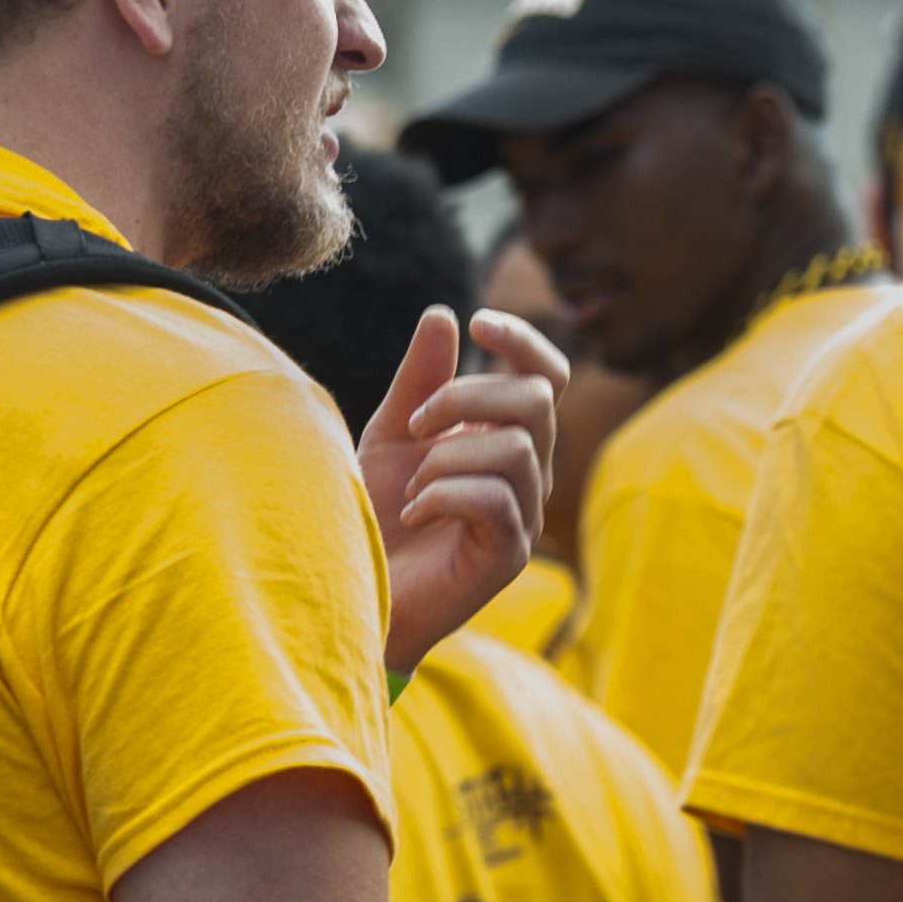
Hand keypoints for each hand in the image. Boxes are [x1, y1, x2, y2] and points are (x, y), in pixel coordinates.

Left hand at [364, 306, 563, 671]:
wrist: (356, 587)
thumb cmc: (379, 513)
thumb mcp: (392, 433)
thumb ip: (420, 378)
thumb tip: (443, 314)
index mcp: (507, 435)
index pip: (546, 376)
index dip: (525, 342)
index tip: (479, 324)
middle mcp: (529, 472)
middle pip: (536, 401)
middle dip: (466, 398)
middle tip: (413, 426)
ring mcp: (525, 515)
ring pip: (516, 450)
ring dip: (447, 458)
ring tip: (413, 488)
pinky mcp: (509, 556)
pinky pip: (496, 500)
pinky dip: (445, 496)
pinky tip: (415, 514)